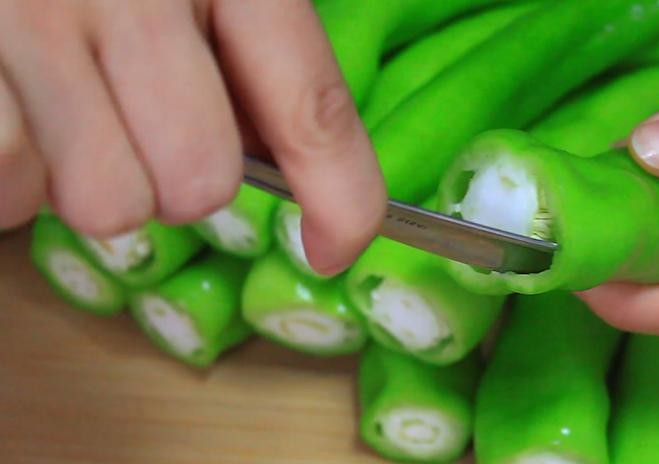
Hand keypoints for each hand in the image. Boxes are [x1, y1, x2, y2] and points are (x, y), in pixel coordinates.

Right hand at [0, 0, 385, 275]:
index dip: (342, 199)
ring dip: (91, 183)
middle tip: (135, 123)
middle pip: (201, 182)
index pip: (312, 107)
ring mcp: (38, 21)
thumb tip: (271, 156)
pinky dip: (16, 176)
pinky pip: (12, 182)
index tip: (334, 249)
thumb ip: (241, 53)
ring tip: (63, 110)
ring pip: (109, 204)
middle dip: (175, 180)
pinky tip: (15, 109)